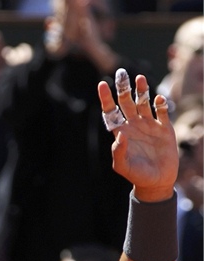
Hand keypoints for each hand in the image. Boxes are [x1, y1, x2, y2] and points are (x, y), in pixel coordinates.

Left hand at [97, 72, 177, 201]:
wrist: (157, 181)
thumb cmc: (136, 174)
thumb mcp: (122, 166)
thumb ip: (119, 152)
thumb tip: (120, 135)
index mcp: (121, 131)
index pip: (111, 111)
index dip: (106, 98)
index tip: (102, 84)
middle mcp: (133, 125)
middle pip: (126, 102)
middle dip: (123, 88)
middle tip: (122, 72)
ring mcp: (149, 125)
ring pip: (143, 103)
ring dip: (141, 90)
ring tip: (140, 78)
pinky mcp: (164, 129)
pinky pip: (161, 112)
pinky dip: (160, 104)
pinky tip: (157, 99)